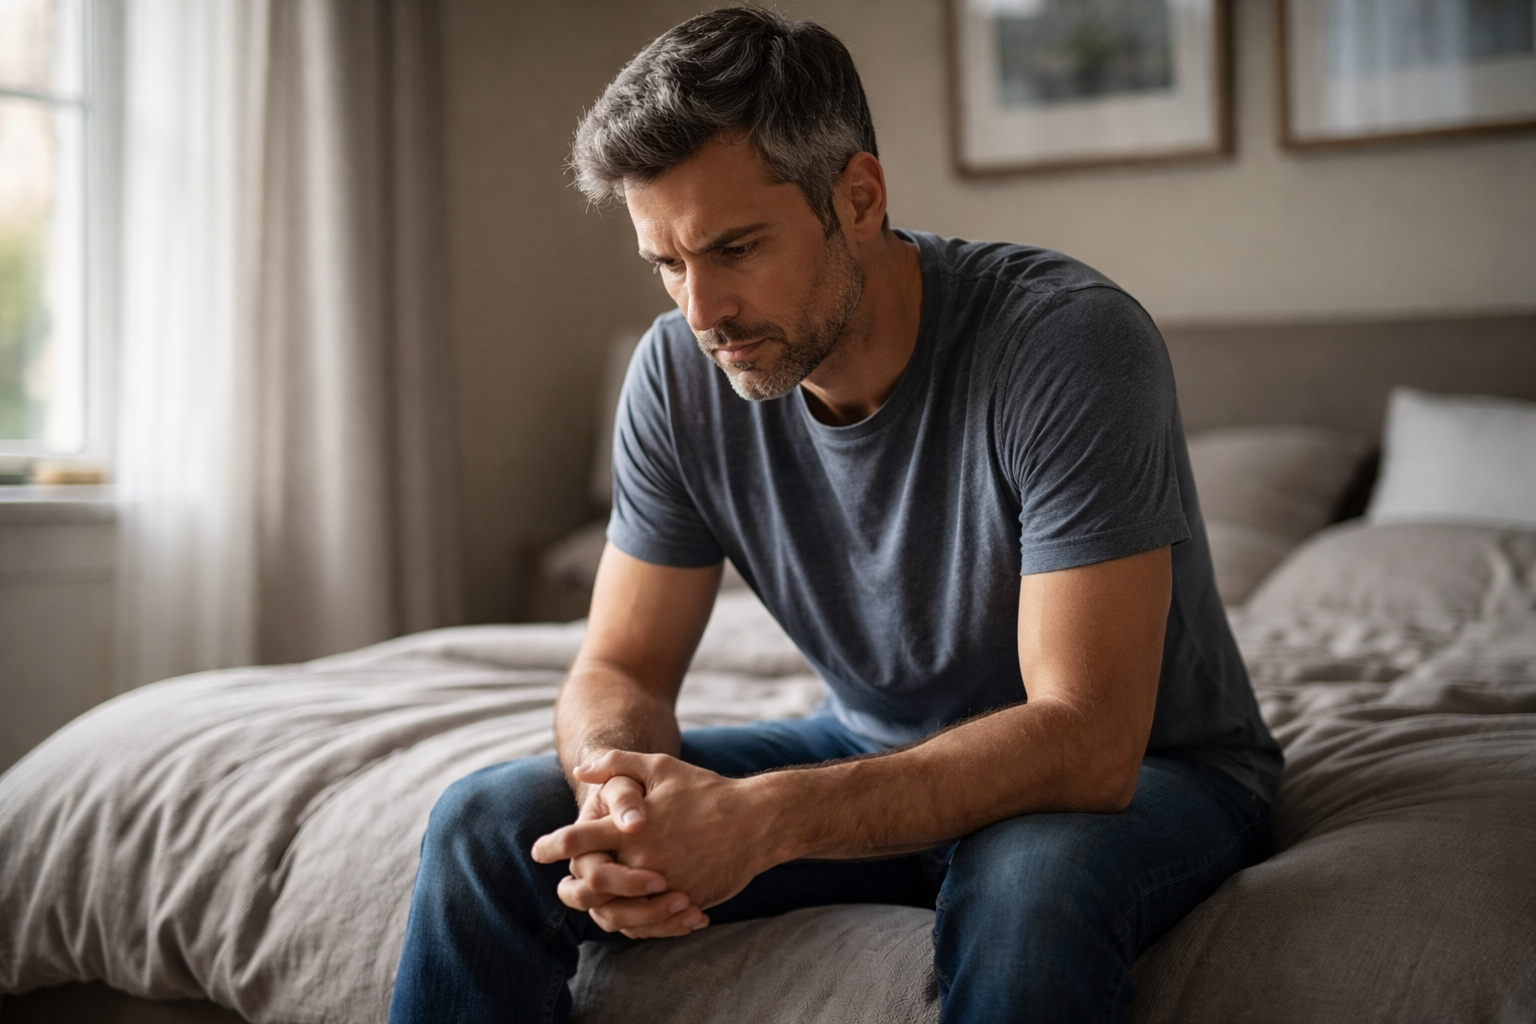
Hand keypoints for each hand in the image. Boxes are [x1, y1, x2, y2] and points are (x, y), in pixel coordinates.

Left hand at [534, 751, 778, 922]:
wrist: (757, 822)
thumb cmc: (706, 790)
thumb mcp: (661, 767)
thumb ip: (618, 764)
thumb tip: (581, 769)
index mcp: (632, 828)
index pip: (580, 840)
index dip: (555, 845)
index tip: (539, 850)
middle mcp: (643, 860)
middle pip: (590, 885)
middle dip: (570, 888)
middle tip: (564, 886)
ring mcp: (663, 886)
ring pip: (616, 911)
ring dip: (600, 908)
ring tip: (594, 902)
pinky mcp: (683, 902)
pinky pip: (648, 922)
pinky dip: (635, 921)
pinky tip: (630, 911)